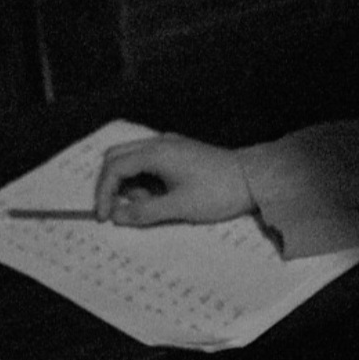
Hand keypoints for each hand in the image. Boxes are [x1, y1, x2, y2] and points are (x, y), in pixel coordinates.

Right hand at [92, 134, 254, 225]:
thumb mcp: (179, 207)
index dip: (104, 193)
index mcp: (156, 152)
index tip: (105, 216)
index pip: (114, 167)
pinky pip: (149, 162)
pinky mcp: (179, 152)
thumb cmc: (218, 192)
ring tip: (149, 206)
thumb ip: (144, 212)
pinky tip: (159, 198)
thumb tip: (116, 217)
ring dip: (130, 184)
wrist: (254, 179)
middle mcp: (159, 142)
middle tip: (116, 211)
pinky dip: (144, 180)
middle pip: (117, 157)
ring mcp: (169, 145)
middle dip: (111, 185)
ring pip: (132, 159)